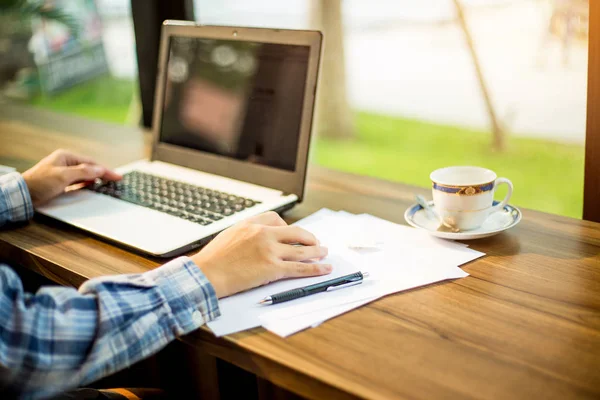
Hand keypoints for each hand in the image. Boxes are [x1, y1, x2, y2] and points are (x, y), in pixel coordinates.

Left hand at [22, 149, 121, 205]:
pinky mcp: (61, 181)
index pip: (91, 163)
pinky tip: (92, 184)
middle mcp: (66, 162)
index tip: (117, 176)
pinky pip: (79, 180)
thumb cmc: (40, 182)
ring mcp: (63, 172)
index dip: (105, 170)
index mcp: (66, 156)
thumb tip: (99, 170)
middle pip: (89, 167)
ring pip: (85, 174)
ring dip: (96, 177)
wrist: (24, 193)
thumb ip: (83, 172)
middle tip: (116, 179)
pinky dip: (87, 182)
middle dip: (103, 173)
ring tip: (108, 182)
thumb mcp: (63, 176)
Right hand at [191, 212, 330, 297]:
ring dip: (317, 251)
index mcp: (251, 224)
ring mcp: (269, 251)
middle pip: (295, 232)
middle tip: (315, 242)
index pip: (276, 219)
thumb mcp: (228, 236)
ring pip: (302, 249)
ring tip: (325, 252)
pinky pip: (300, 267)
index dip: (286, 227)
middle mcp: (263, 234)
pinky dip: (315, 268)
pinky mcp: (273, 268)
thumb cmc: (213, 259)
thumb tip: (255, 240)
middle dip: (309, 237)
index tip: (290, 234)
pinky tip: (324, 268)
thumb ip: (244, 234)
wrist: (206, 274)